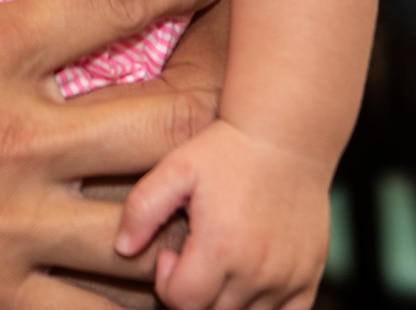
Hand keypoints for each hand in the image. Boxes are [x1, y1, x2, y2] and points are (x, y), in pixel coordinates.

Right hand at [0, 0, 225, 309]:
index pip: (107, 7)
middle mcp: (13, 140)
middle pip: (168, 121)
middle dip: (223, 99)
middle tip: (250, 83)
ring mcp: (10, 226)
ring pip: (153, 223)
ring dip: (194, 207)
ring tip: (223, 193)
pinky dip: (140, 297)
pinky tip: (162, 282)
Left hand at [116, 120, 328, 309]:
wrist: (284, 139)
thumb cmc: (225, 151)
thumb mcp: (175, 169)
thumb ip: (142, 208)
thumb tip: (122, 248)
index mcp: (221, 248)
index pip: (183, 303)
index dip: (167, 284)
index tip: (170, 255)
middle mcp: (257, 272)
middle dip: (193, 296)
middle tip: (191, 259)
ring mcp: (287, 279)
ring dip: (225, 304)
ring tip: (217, 267)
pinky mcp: (309, 278)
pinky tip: (247, 284)